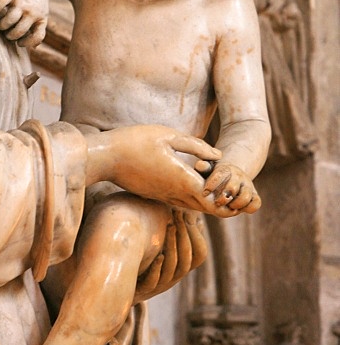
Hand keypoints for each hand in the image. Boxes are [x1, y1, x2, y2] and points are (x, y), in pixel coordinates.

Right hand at [0, 0, 49, 47]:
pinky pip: (0, 4)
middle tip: (6, 33)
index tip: (19, 43)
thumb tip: (35, 47)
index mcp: (40, 18)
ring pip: (9, 20)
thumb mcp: (43, 15)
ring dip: (1, 25)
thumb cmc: (37, 2)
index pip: (37, 36)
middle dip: (9, 36)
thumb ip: (39, 29)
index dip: (27, 43)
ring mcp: (21, 3)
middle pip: (18, 31)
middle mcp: (31, 12)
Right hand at [83, 125, 246, 217]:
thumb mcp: (168, 135)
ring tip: (219, 190)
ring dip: (207, 201)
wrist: (105, 158)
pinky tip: (194, 186)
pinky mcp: (154, 195)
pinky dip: (192, 198)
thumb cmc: (135, 141)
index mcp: (182, 179)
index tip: (238, 191)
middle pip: (206, 208)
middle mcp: (174, 193)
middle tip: (234, 196)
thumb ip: (196, 146)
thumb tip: (219, 156)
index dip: (228, 198)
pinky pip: (179, 202)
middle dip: (223, 204)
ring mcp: (163, 196)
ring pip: (193, 207)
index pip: (214, 198)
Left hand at [134, 210, 206, 302]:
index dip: (197, 235)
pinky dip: (157, 270)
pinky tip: (158, 257)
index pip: (200, 254)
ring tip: (170, 227)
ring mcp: (158, 284)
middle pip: (187, 260)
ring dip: (173, 247)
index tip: (188, 213)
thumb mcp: (160, 244)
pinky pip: (153, 282)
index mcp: (179, 266)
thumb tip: (189, 209)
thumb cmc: (142, 259)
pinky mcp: (142, 289)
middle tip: (179, 214)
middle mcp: (173, 276)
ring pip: (173, 269)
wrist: (120, 285)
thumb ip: (173, 230)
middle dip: (185, 235)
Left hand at [203, 162, 260, 213]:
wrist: (230, 176)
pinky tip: (237, 209)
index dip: (212, 185)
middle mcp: (239, 176)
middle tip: (217, 203)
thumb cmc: (213, 175)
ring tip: (227, 207)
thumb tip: (200, 165)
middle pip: (232, 188)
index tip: (204, 193)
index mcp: (226, 169)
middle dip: (222, 198)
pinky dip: (249, 208)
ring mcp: (248, 186)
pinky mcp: (254, 195)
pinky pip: (256, 203)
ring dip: (235, 205)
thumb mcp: (207, 170)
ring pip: (245, 197)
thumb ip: (203, 168)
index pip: (220, 175)